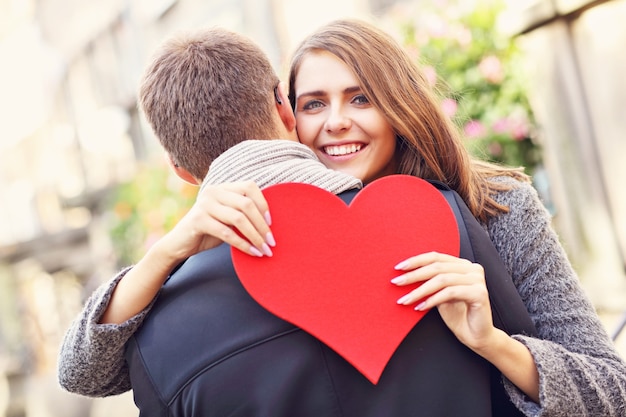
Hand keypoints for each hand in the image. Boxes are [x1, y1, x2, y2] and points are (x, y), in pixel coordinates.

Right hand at [156, 181, 274, 261]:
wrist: (179, 244)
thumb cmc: (208, 231)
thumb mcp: (228, 219)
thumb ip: (243, 214)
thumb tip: (270, 222)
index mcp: (222, 187)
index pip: (249, 187)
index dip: (263, 204)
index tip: (271, 223)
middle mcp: (213, 191)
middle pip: (246, 204)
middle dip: (262, 225)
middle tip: (271, 241)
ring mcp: (204, 204)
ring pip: (239, 219)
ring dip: (255, 236)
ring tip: (264, 249)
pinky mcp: (198, 220)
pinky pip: (227, 233)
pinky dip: (243, 244)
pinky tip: (252, 253)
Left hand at [391, 252, 495, 350]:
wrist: (475, 336)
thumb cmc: (457, 315)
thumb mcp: (438, 294)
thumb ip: (429, 281)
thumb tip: (404, 274)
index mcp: (462, 265)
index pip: (436, 257)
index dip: (416, 261)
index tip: (398, 268)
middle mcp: (472, 268)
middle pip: (437, 267)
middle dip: (414, 275)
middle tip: (396, 282)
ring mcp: (477, 279)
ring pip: (441, 279)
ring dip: (419, 290)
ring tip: (405, 299)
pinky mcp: (479, 293)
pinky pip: (449, 292)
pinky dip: (432, 299)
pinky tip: (419, 307)